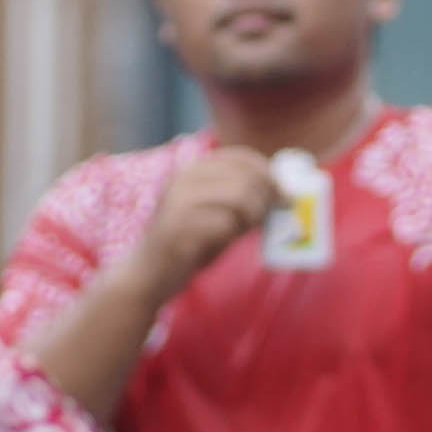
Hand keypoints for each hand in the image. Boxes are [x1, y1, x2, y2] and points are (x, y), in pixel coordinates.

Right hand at [143, 149, 282, 295]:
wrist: (148, 274)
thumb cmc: (189, 243)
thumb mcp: (215, 212)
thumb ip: (241, 198)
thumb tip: (282, 191)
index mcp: (192, 170)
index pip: (240, 157)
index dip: (268, 172)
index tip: (283, 193)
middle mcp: (184, 179)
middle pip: (245, 176)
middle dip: (267, 197)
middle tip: (270, 218)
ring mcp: (179, 202)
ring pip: (239, 196)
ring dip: (253, 216)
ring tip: (246, 230)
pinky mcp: (179, 227)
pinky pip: (224, 223)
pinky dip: (232, 234)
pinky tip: (222, 242)